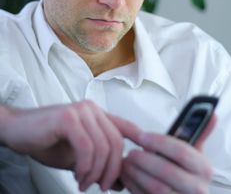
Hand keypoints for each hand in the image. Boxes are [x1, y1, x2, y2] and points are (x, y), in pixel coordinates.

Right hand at [0, 101, 140, 191]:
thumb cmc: (47, 141)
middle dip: (112, 170)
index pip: (125, 125)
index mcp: (97, 115)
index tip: (148, 155)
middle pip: (116, 141)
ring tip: (84, 183)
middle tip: (102, 186)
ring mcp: (81, 111)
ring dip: (96, 172)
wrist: (18, 131)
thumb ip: (99, 163)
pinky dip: (85, 167)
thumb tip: (121, 181)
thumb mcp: (77, 156)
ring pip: (103, 146)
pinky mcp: (68, 118)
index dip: (142, 138)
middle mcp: (92, 109)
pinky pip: (87, 147)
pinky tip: (77, 175)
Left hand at [120, 115, 216, 193]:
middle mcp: (196, 188)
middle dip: (145, 160)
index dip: (159, 142)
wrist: (182, 193)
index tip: (142, 136)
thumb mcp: (193, 152)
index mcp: (203, 168)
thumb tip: (210, 114)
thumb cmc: (184, 170)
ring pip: (156, 188)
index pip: (181, 152)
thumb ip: (197, 132)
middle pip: (167, 172)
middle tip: (131, 152)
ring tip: (127, 162)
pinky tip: (128, 176)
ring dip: (136, 173)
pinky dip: (133, 186)